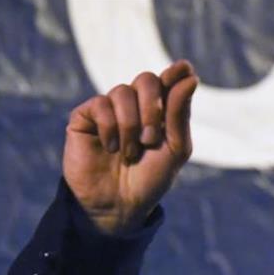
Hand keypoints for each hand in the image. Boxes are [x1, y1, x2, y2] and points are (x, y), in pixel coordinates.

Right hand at [63, 60, 197, 235]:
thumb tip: (189, 75)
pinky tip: (110, 148)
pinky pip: (100, 104)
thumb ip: (180, 113)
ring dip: (131, 125)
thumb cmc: (149, 179)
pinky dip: (110, 128)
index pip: (168, 80)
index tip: (182, 69)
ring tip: (130, 153)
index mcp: (159, 111)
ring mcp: (109, 110)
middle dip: (152, 107)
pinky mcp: (85, 117)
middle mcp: (135, 106)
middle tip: (151, 138)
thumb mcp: (175, 149)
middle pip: (146, 79)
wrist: (119, 205)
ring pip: (122, 92)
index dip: (175, 72)